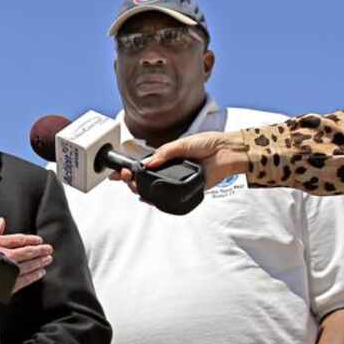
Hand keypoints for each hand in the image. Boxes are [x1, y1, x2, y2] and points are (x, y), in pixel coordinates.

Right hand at [0, 217, 52, 292]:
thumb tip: (1, 222)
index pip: (18, 240)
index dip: (31, 239)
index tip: (39, 240)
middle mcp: (2, 257)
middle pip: (26, 252)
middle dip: (40, 250)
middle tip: (48, 249)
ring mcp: (4, 272)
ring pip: (27, 266)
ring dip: (39, 262)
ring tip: (47, 259)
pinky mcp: (5, 286)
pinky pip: (23, 280)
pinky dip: (33, 276)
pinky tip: (40, 273)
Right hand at [111, 131, 250, 190]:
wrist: (226, 153)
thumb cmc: (208, 144)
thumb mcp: (182, 144)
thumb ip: (164, 154)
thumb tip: (148, 163)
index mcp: (167, 157)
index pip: (144, 164)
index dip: (130, 168)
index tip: (117, 171)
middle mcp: (170, 169)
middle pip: (145, 178)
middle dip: (131, 179)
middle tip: (126, 177)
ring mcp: (177, 180)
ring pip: (154, 189)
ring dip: (141, 189)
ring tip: (134, 184)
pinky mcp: (186, 190)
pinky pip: (168, 197)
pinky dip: (156, 199)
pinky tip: (147, 197)